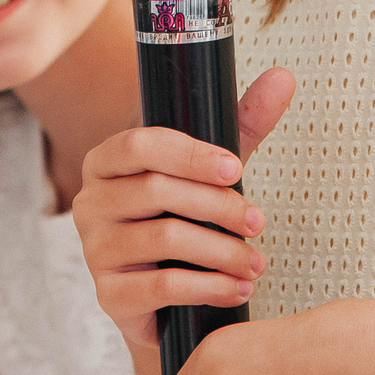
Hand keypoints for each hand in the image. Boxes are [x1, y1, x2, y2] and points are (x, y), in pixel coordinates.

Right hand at [74, 68, 294, 346]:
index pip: (139, 145)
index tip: (235, 168)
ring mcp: (94, 250)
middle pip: (155, 191)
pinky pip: (161, 287)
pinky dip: (208, 287)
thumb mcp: (211, 170)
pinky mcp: (109, 295)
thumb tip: (283, 77)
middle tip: (258, 222)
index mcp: (106, 161)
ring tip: (255, 262)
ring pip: (162, 238)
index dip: (189, 155)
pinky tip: (238, 288)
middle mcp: (90, 201)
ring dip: (221, 251)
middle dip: (218, 206)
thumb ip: (242, 124)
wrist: (164, 297)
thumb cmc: (184, 219)